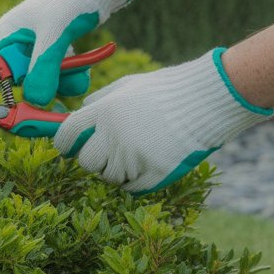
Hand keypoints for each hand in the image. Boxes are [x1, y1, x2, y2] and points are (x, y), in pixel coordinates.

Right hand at [0, 0, 131, 104]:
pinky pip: (54, 78)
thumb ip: (44, 68)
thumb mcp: (54, 36)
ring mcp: (30, 53)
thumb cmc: (68, 2)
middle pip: (19, 85)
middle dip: (44, 88)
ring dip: (61, 83)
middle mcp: (11, 49)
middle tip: (63, 93)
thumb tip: (36, 102)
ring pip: (40, 84)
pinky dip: (69, 78)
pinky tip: (83, 68)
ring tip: (80, 72)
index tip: (29, 109)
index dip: (8, 97)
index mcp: (1, 40)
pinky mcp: (47, 56)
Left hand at [52, 48, 272, 193]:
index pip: (66, 136)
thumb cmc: (166, 90)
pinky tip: (147, 164)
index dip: (64, 145)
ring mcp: (135, 155)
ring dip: (118, 170)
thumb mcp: (128, 85)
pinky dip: (135, 181)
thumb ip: (99, 101)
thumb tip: (77, 114)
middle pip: (87, 162)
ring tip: (137, 153)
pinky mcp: (155, 171)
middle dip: (95, 159)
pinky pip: (131, 188)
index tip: (68, 149)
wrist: (209, 98)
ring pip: (109, 177)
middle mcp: (115, 134)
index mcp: (104, 111)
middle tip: (111, 151)